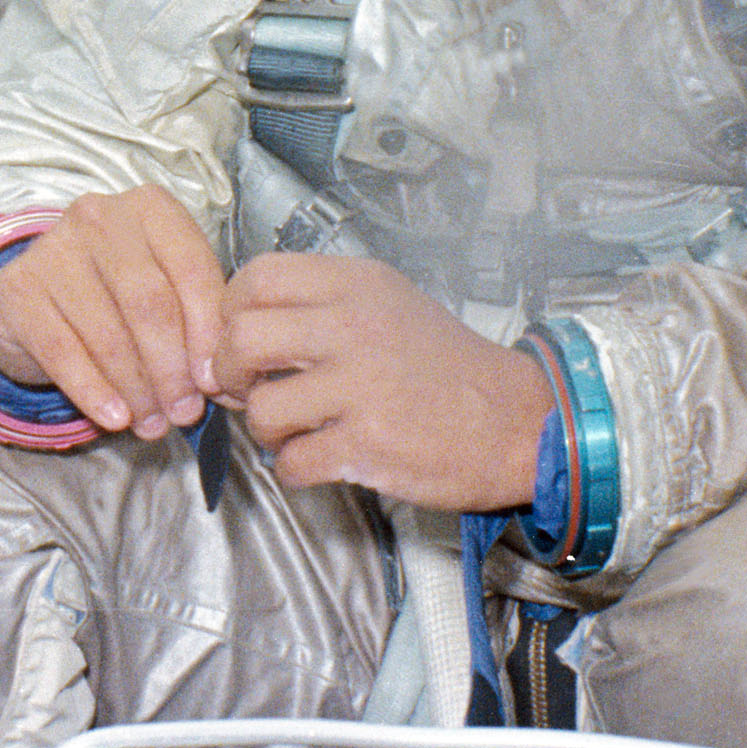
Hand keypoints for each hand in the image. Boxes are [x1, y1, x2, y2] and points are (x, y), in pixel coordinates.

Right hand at [0, 185, 225, 440]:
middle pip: (149, 303)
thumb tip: (232, 391)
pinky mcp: (17, 290)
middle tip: (184, 412)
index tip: (215, 383)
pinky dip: (93, 392)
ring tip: (153, 424)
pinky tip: (114, 418)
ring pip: (108, 333)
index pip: (191, 270)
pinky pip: (62, 352)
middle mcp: (100, 217)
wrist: (34, 298)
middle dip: (172, 368)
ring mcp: (53, 249)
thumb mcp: (165, 293)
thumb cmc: (115, 294)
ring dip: (137, 390)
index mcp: (150, 209)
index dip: (208, 334)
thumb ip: (200, 329)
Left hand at [217, 252, 553, 510]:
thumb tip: (233, 340)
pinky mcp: (368, 444)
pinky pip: (291, 462)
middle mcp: (353, 327)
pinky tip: (318, 460)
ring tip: (295, 432)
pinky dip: (293, 469)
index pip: (256, 278)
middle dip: (228, 374)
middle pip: (241, 339)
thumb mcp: (386, 307)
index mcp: (355, 285)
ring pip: (261, 410)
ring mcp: (360, 387)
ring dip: (266, 432)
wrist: (518, 420)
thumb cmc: (445, 367)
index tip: (239, 340)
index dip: (230, 313)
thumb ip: (315, 311)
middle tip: (248, 392)